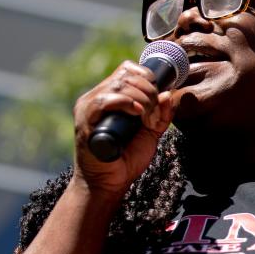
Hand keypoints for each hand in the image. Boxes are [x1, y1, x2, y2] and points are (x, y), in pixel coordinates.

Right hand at [72, 60, 173, 196]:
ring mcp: (89, 107)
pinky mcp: (85, 120)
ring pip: (118, 84)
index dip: (148, 78)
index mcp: (111, 96)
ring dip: (141, 98)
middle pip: (126, 75)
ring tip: (146, 118)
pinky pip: (104, 100)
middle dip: (148, 90)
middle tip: (154, 112)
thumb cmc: (127, 159)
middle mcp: (97, 97)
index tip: (159, 97)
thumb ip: (161, 114)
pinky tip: (137, 113)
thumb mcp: (151, 133)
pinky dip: (125, 103)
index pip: (128, 69)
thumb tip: (169, 93)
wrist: (109, 183)